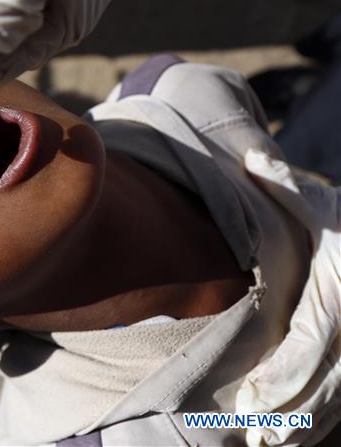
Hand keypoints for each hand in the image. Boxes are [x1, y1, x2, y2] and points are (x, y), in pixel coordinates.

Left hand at [236, 150, 339, 445]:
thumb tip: (255, 164)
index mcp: (340, 283)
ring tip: (270, 443)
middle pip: (330, 379)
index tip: (251, 400)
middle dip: (293, 412)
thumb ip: (284, 186)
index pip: (314, 340)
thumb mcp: (312, 198)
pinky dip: (325, 416)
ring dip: (309, 422)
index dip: (284, 374)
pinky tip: (295, 433)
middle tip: (256, 436)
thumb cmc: (331, 216)